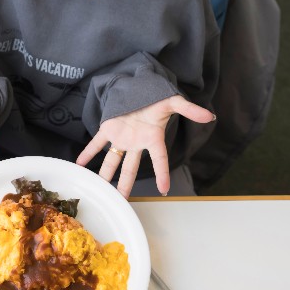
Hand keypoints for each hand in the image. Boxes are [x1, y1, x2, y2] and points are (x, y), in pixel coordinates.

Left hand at [76, 95, 214, 197]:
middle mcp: (136, 143)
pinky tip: (80, 164)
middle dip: (125, 184)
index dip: (162, 173)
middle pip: (130, 168)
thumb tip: (209, 116)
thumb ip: (189, 109)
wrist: (140, 89)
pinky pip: (97, 143)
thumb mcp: (173, 102)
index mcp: (152, 138)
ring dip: (105, 174)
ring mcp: (121, 138)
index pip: (159, 159)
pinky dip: (88, 153)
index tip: (165, 190)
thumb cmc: (157, 98)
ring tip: (99, 188)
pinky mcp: (108, 129)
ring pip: (112, 161)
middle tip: (122, 200)